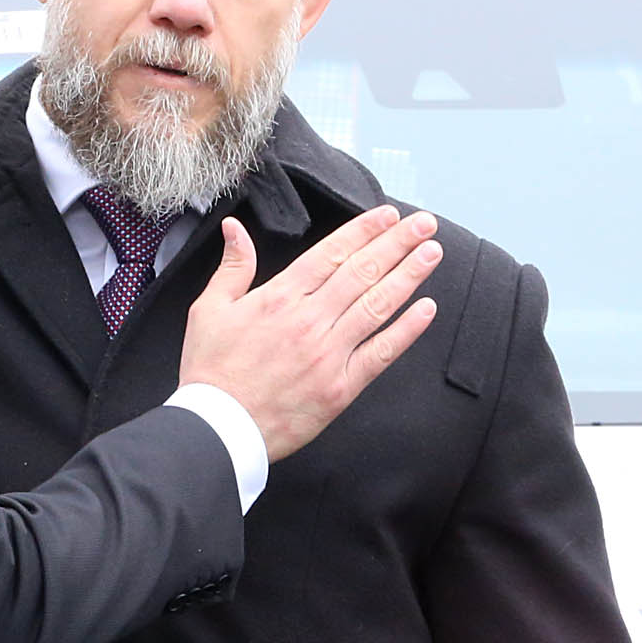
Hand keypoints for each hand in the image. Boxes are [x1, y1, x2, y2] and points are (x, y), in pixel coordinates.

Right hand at [176, 208, 441, 460]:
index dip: (365, 231)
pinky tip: (427, 309)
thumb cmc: (211, 370)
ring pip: (377, 305)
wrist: (219, 426)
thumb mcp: (209, 309)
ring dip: (409, 276)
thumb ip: (232, 266)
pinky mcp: (341, 386)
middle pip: (362, 272)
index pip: (332, 253)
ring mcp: (329, 353)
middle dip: (397, 244)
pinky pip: (381, 352)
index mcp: (280, 297)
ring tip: (432, 253)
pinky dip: (407, 329)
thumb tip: (234, 228)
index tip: (389, 216)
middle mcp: (310, 320)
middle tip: (425, 224)